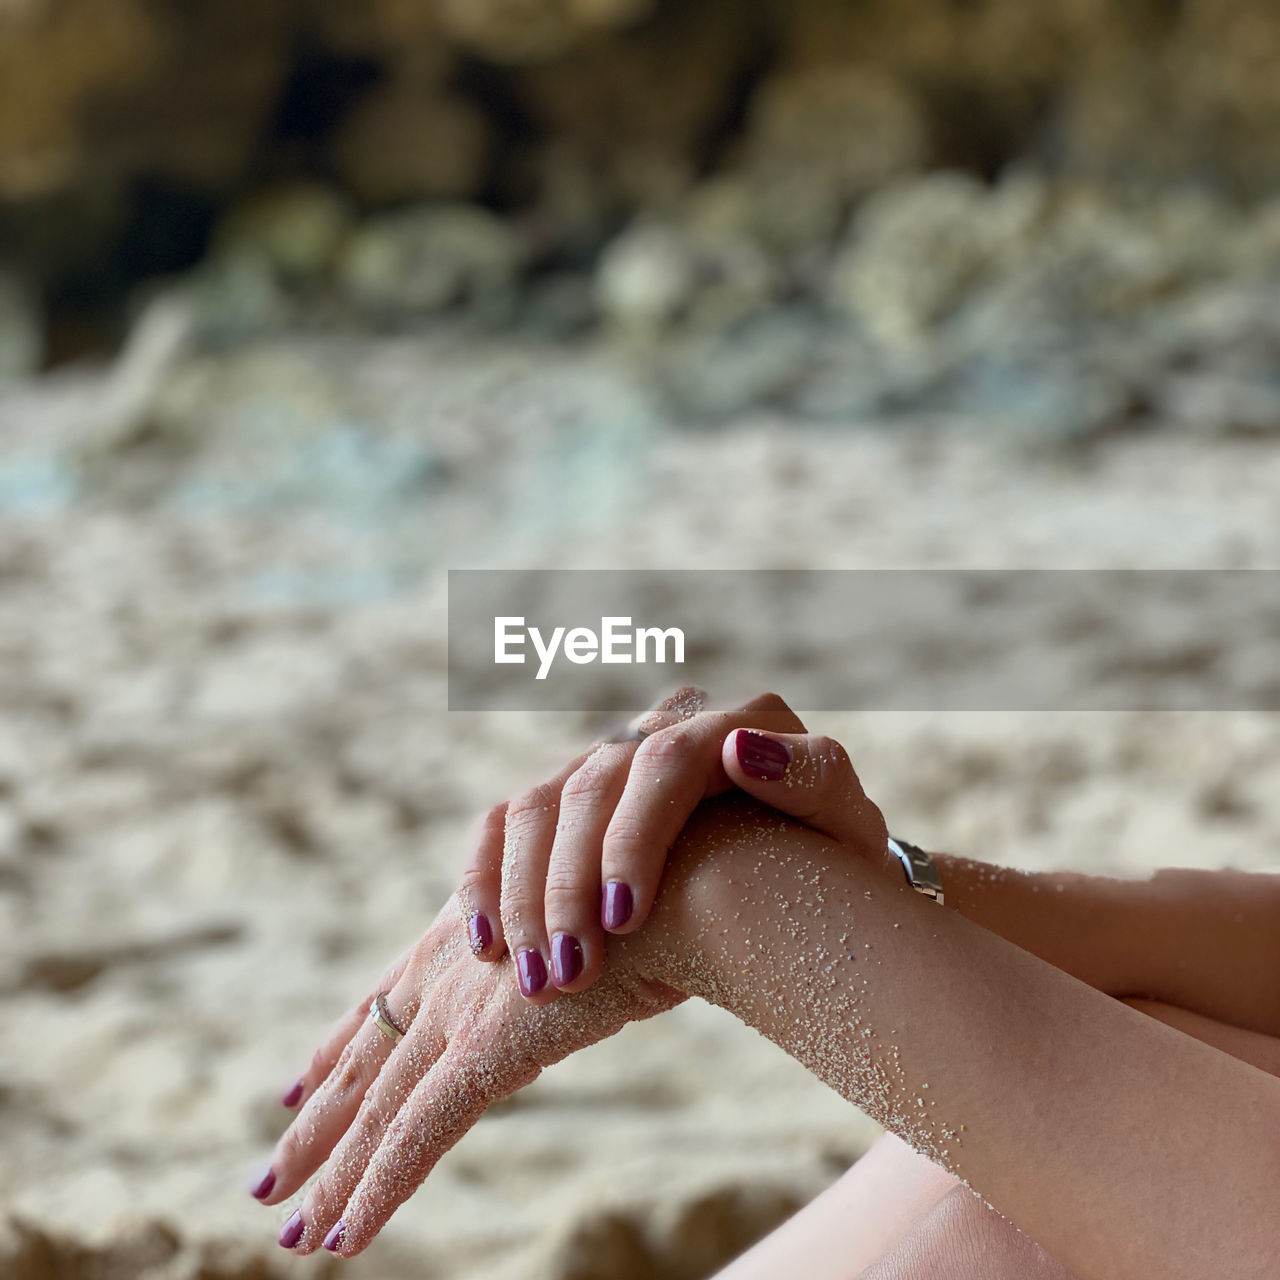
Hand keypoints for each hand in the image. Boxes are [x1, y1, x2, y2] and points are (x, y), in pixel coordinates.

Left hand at [251, 895, 685, 1256]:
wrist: (692, 881)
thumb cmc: (668, 892)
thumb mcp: (601, 926)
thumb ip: (570, 948)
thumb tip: (576, 968)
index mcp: (475, 927)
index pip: (389, 995)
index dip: (341, 1040)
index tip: (298, 1081)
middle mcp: (456, 963)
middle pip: (368, 1054)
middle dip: (318, 1120)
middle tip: (268, 1176)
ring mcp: (466, 1005)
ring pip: (379, 1104)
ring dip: (333, 1172)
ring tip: (290, 1225)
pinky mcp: (490, 1046)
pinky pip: (417, 1132)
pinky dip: (377, 1187)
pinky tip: (344, 1237)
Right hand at [463, 687, 895, 1002]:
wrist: (803, 872)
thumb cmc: (834, 862)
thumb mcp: (846, 832)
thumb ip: (813, 779)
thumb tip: (743, 748)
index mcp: (739, 721)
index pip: (666, 763)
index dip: (634, 836)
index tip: (622, 919)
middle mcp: (666, 729)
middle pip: (590, 786)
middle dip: (568, 884)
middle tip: (567, 973)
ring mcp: (610, 757)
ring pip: (536, 807)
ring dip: (524, 895)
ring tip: (536, 980)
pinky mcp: (568, 796)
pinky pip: (504, 824)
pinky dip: (487, 880)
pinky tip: (490, 946)